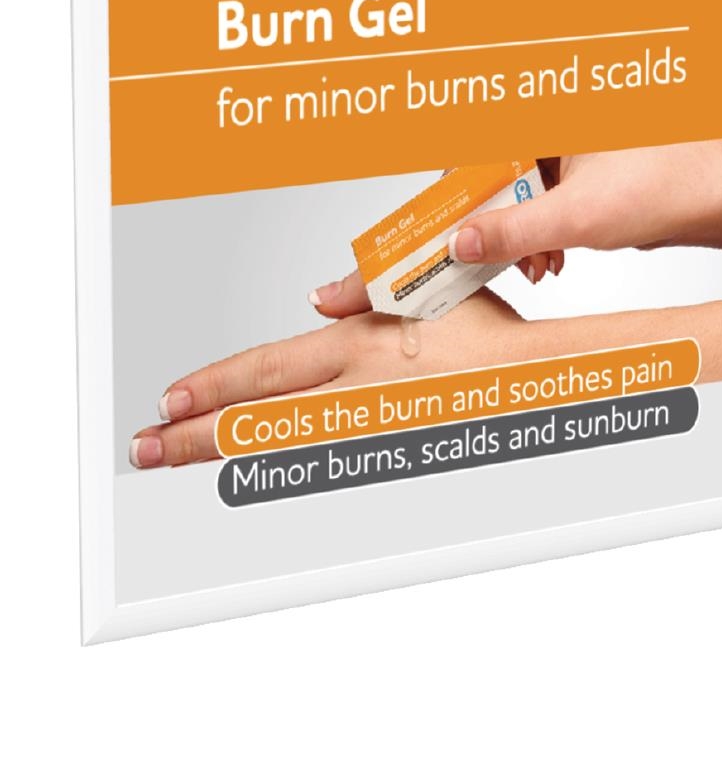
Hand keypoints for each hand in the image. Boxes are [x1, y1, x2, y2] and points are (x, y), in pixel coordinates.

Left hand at [130, 290, 536, 468]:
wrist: (535, 380)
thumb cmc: (486, 334)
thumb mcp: (421, 291)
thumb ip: (362, 291)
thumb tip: (316, 300)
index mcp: (361, 344)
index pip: (269, 368)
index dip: (215, 384)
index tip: (171, 398)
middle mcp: (357, 392)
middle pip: (261, 419)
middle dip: (195, 435)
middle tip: (145, 447)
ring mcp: (373, 431)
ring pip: (282, 449)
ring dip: (224, 457)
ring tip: (174, 461)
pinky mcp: (390, 455)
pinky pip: (322, 465)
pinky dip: (279, 469)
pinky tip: (250, 471)